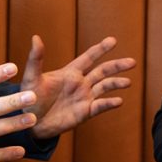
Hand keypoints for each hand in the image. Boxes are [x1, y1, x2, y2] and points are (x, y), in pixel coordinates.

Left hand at [20, 35, 134, 139]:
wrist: (29, 123)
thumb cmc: (29, 99)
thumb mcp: (31, 78)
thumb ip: (36, 59)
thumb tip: (35, 37)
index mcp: (70, 72)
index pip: (89, 57)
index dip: (100, 49)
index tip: (113, 40)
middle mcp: (80, 83)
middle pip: (103, 71)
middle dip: (117, 66)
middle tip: (132, 62)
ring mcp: (84, 98)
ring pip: (104, 87)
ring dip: (116, 84)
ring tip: (128, 82)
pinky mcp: (84, 112)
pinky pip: (99, 106)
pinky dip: (109, 103)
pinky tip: (118, 101)